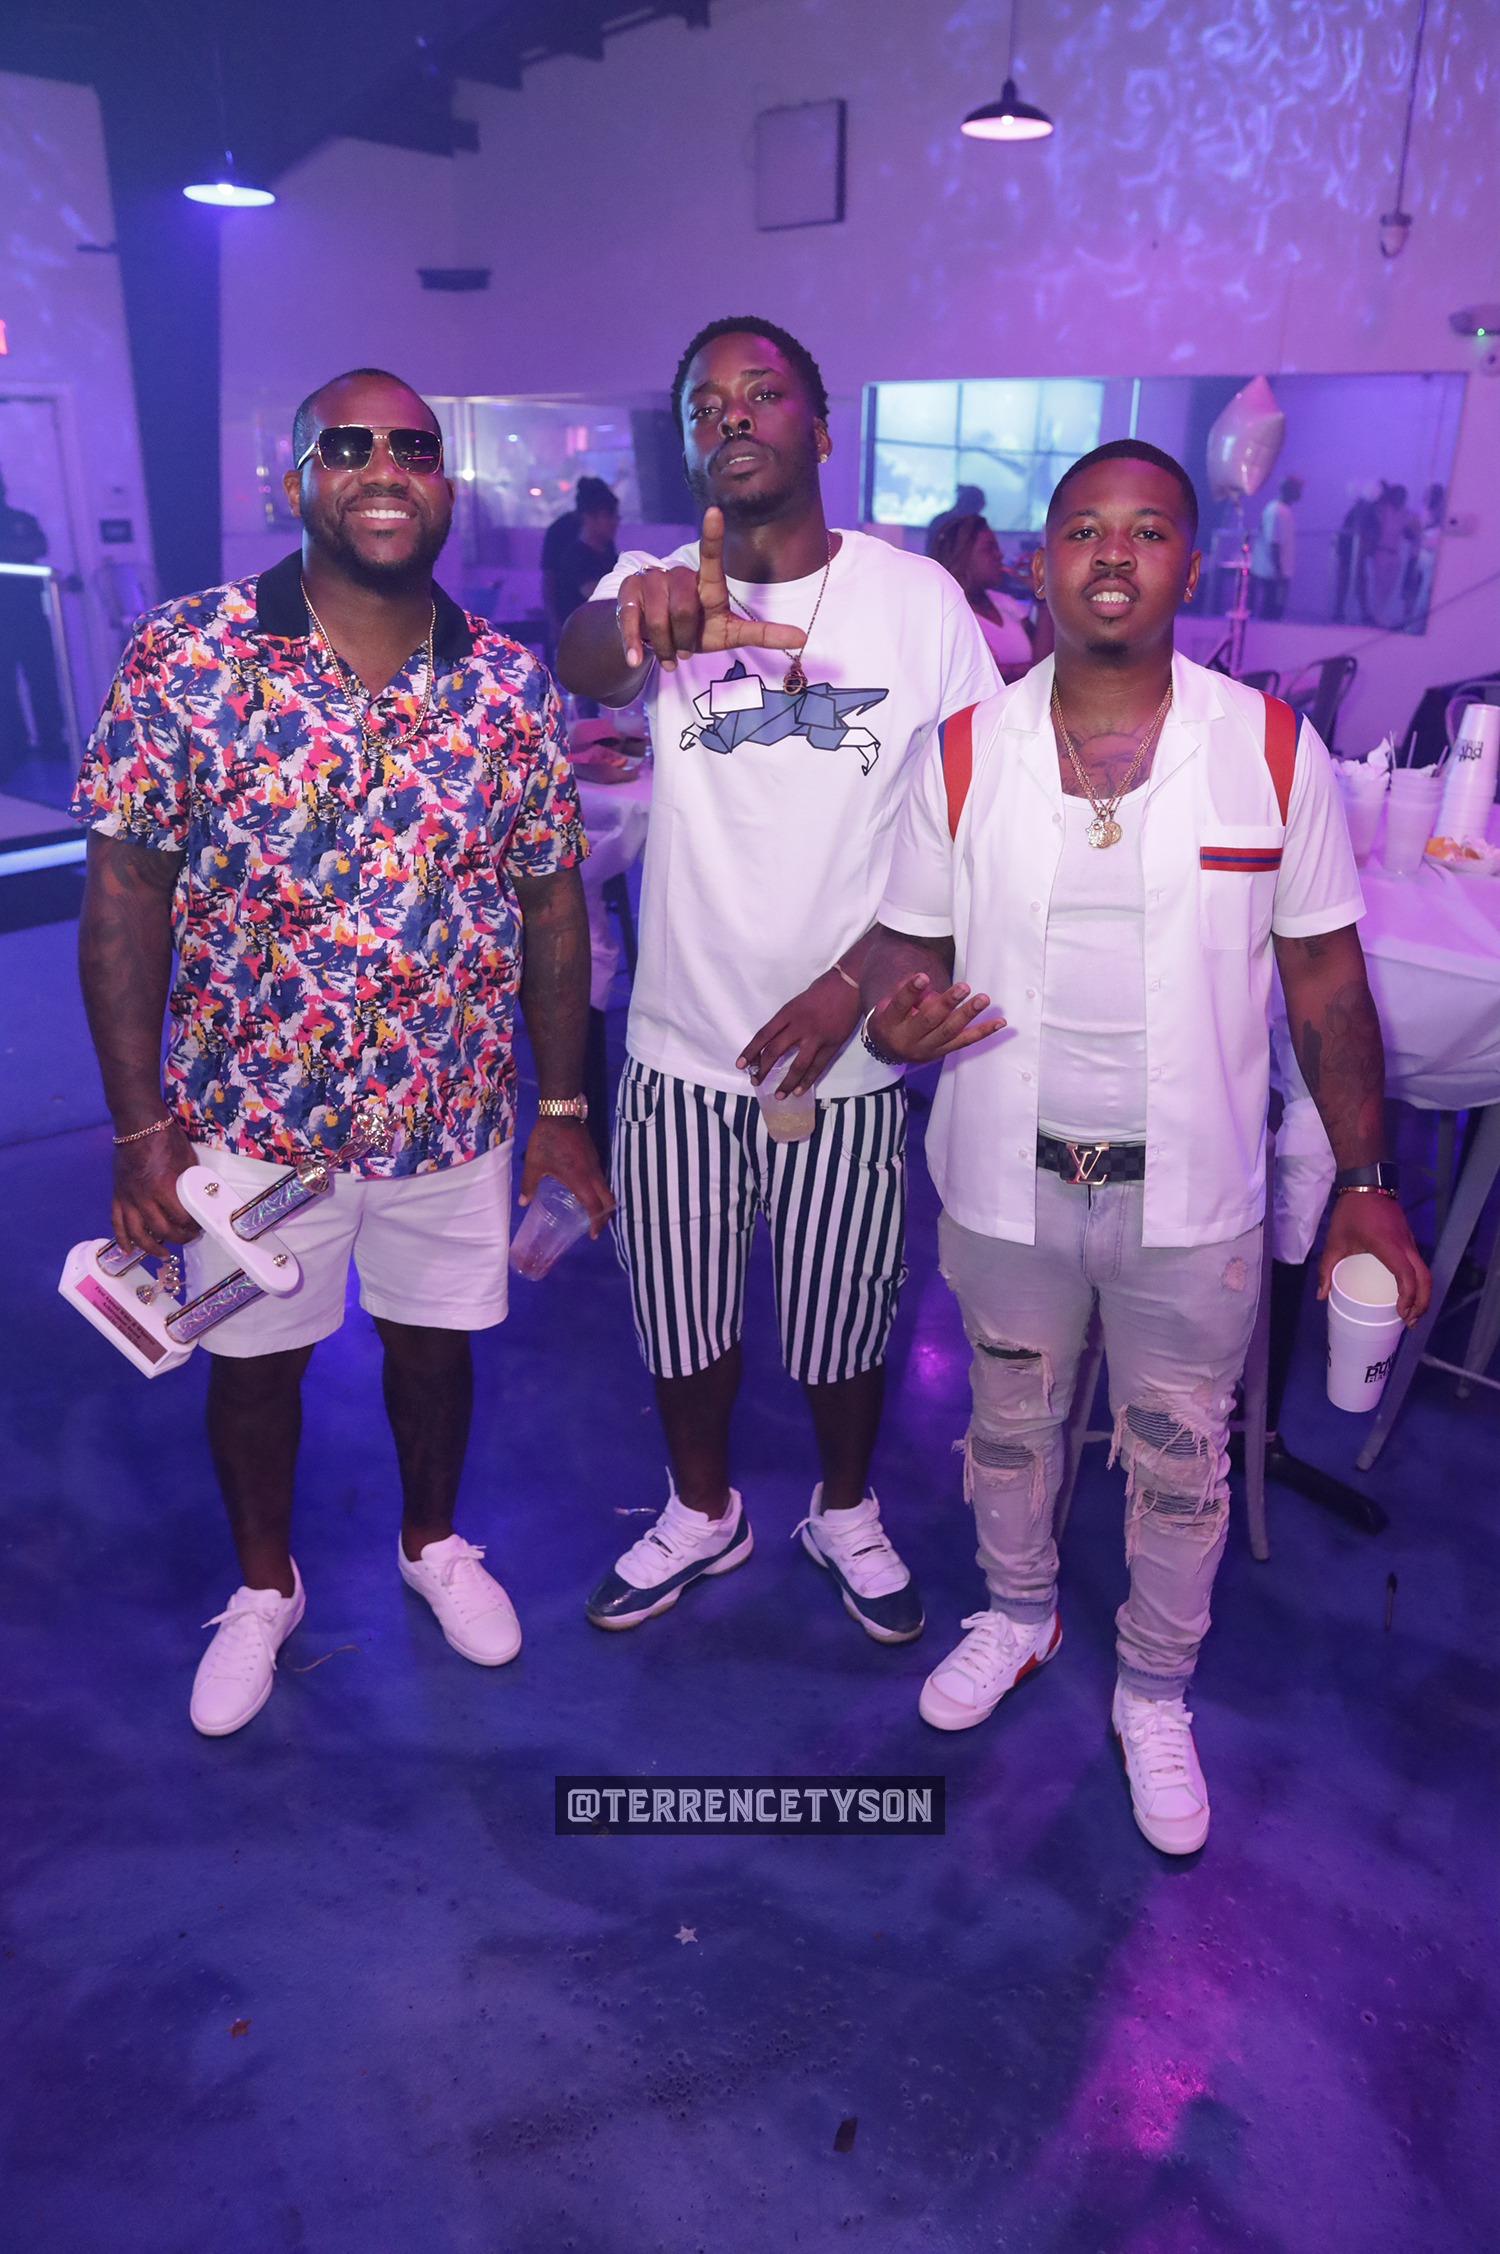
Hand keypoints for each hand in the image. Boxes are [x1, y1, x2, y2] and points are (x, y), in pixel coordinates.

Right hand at [111, 1122, 200, 1257]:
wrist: (138, 1125)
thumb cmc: (166, 1139)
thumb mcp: (187, 1162)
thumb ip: (190, 1184)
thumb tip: (199, 1199)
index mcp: (163, 1188)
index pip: (181, 1218)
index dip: (193, 1226)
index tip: (200, 1226)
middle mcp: (143, 1198)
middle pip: (162, 1229)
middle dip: (179, 1237)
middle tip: (189, 1238)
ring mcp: (127, 1198)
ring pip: (138, 1233)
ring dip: (151, 1247)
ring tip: (164, 1254)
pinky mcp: (117, 1195)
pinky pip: (116, 1223)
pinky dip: (122, 1239)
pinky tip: (128, 1252)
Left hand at [518, 1118, 614, 1237]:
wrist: (560, 1112)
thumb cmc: (547, 1140)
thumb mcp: (534, 1164)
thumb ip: (529, 1184)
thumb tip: (523, 1202)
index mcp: (580, 1180)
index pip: (595, 1206)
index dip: (596, 1222)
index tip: (593, 1235)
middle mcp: (593, 1174)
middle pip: (608, 1200)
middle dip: (605, 1216)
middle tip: (596, 1227)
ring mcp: (596, 1164)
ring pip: (606, 1189)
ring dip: (603, 1202)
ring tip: (591, 1212)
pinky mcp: (595, 1156)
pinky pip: (601, 1179)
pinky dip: (599, 1190)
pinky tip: (586, 1191)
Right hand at [614, 506, 808, 672]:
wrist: (650, 641)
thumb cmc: (695, 632)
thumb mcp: (729, 634)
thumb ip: (762, 633)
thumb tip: (803, 637)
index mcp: (705, 582)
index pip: (710, 557)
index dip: (712, 535)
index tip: (714, 511)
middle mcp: (677, 574)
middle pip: (683, 608)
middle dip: (685, 638)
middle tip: (684, 649)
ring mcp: (650, 581)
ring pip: (659, 618)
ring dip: (665, 646)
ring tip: (668, 653)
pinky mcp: (627, 593)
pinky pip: (632, 620)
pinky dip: (635, 644)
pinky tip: (636, 659)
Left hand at [738, 971, 861, 1095]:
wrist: (849, 984)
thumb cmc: (822, 990)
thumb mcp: (797, 1002)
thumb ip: (786, 1021)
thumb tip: (775, 1041)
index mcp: (787, 1013)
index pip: (763, 1035)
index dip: (750, 1052)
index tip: (741, 1065)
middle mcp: (799, 1026)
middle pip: (775, 1052)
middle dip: (762, 1069)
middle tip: (755, 1081)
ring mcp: (816, 1037)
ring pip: (797, 1066)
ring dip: (786, 1083)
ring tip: (779, 1095)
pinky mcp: (832, 1045)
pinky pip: (817, 1067)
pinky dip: (807, 1080)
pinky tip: (799, 1091)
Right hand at [868, 973, 1005, 1065]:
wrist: (888, 1049)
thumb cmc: (892, 1018)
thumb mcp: (888, 1004)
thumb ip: (906, 993)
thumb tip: (925, 983)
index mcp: (889, 1023)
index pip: (900, 1005)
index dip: (911, 991)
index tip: (923, 976)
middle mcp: (907, 1039)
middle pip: (929, 1020)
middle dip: (948, 1003)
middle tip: (964, 987)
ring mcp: (926, 1049)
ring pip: (949, 1031)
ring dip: (968, 1014)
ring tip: (983, 999)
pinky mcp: (941, 1053)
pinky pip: (964, 1041)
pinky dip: (983, 1031)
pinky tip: (999, 1022)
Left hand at [1318, 1193, 1430, 1325]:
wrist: (1367, 1184)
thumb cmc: (1350, 1212)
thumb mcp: (1335, 1242)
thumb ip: (1327, 1269)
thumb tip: (1321, 1295)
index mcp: (1388, 1246)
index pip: (1406, 1275)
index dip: (1407, 1297)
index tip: (1401, 1314)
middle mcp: (1406, 1245)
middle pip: (1424, 1278)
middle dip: (1421, 1302)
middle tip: (1411, 1322)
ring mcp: (1410, 1242)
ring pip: (1425, 1271)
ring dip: (1422, 1293)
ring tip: (1411, 1313)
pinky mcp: (1409, 1240)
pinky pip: (1419, 1264)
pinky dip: (1418, 1281)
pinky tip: (1408, 1292)